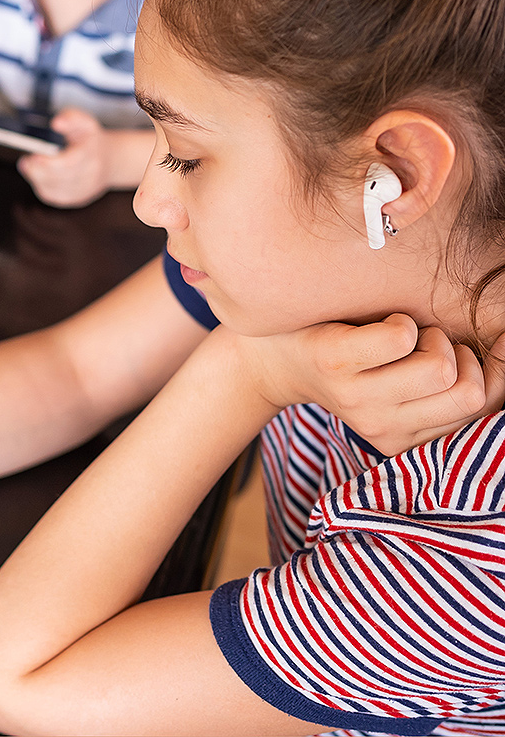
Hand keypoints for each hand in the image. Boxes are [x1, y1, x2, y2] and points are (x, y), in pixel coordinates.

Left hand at [16, 108, 110, 207]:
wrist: (110, 162)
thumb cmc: (91, 141)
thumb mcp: (85, 122)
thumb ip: (71, 117)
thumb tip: (56, 123)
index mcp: (91, 155)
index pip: (67, 163)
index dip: (47, 162)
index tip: (33, 156)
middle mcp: (89, 176)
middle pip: (56, 178)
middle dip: (36, 170)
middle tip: (26, 160)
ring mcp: (82, 191)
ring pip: (50, 189)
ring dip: (36, 177)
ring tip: (30, 164)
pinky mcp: (74, 200)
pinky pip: (50, 196)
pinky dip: (40, 185)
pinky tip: (38, 174)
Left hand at [233, 315, 504, 455]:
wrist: (273, 350)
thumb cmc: (353, 358)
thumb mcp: (403, 381)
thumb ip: (453, 380)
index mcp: (408, 438)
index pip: (484, 409)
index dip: (489, 371)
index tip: (469, 353)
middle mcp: (383, 428)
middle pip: (470, 393)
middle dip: (459, 355)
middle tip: (419, 346)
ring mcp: (357, 400)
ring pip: (442, 367)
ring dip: (430, 337)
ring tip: (397, 337)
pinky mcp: (334, 364)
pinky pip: (401, 337)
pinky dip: (400, 320)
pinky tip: (377, 326)